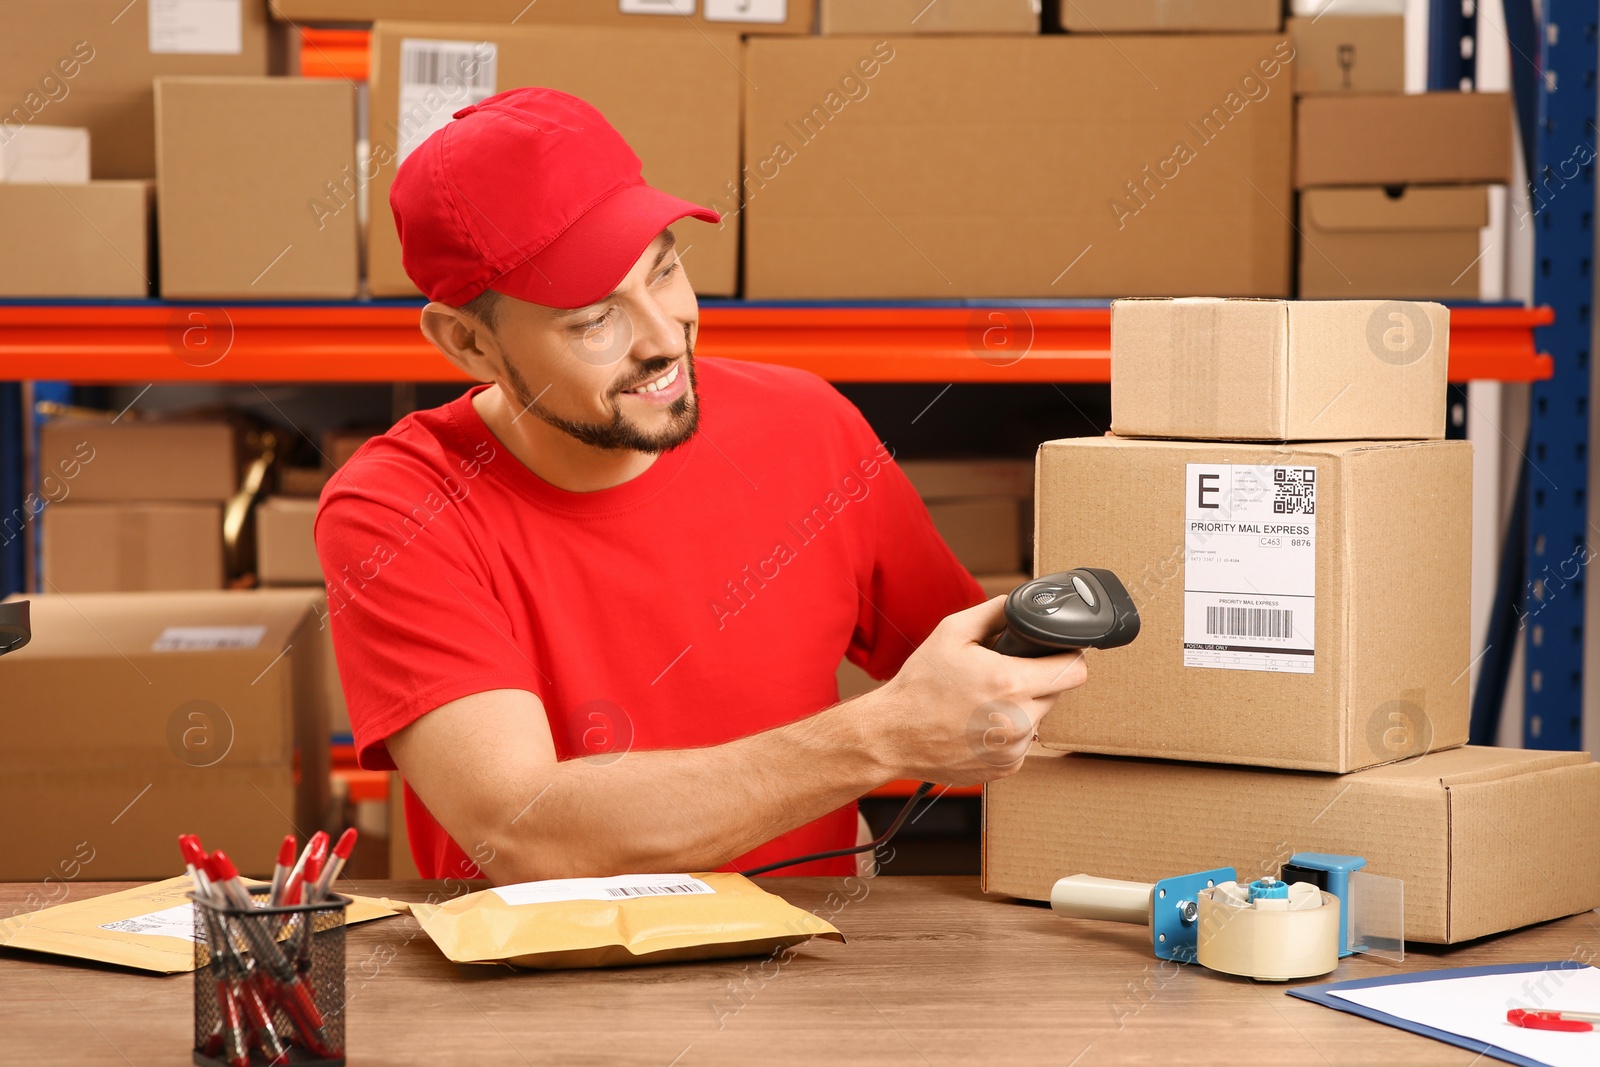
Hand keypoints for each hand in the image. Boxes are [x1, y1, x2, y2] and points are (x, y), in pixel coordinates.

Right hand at [864, 596, 1087, 785]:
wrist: (893, 735)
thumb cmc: (919, 685)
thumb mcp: (952, 632)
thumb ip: (994, 612)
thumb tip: (1019, 605)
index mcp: (1011, 683)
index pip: (1075, 671)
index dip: (1068, 656)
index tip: (1055, 653)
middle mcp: (1020, 721)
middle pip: (1056, 692)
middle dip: (1037, 679)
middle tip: (1003, 674)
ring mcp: (1014, 749)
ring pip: (1039, 717)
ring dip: (1022, 706)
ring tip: (985, 700)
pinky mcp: (1006, 768)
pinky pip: (1022, 742)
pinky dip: (1008, 731)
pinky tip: (979, 723)